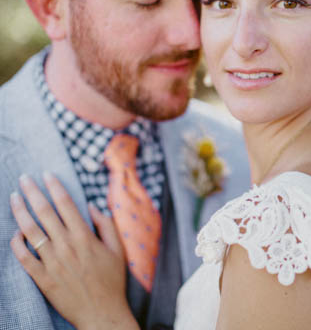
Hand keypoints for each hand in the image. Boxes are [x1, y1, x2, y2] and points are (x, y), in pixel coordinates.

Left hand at [9, 172, 138, 329]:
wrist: (101, 312)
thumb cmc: (112, 281)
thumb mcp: (118, 250)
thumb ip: (107, 225)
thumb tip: (93, 206)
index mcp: (85, 237)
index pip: (66, 204)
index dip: (55, 187)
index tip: (47, 174)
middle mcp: (66, 246)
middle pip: (44, 213)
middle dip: (32, 192)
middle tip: (24, 178)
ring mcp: (52, 262)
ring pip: (30, 231)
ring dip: (20, 212)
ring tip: (14, 198)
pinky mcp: (42, 278)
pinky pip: (24, 257)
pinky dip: (17, 244)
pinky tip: (15, 233)